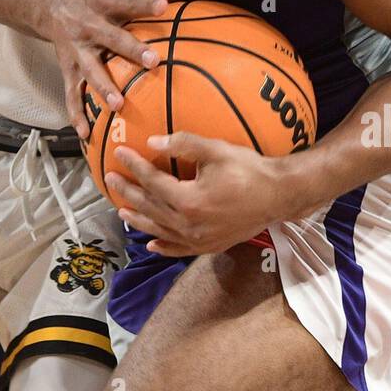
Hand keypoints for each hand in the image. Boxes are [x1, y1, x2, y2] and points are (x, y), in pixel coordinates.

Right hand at [47, 0, 194, 137]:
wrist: (50, 4)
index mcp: (105, 3)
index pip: (128, 2)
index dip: (145, 4)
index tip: (163, 6)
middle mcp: (89, 27)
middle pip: (111, 38)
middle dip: (130, 50)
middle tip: (152, 61)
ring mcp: (77, 51)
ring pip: (90, 70)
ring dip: (103, 87)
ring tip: (118, 105)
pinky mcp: (68, 69)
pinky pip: (71, 94)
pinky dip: (76, 114)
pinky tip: (85, 133)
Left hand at [105, 134, 308, 254]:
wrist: (279, 196)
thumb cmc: (249, 169)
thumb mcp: (216, 150)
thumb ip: (184, 144)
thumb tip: (153, 141)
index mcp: (189, 201)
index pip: (152, 182)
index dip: (134, 166)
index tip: (120, 153)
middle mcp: (189, 225)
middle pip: (150, 208)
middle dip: (128, 192)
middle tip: (111, 179)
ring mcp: (199, 240)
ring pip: (160, 231)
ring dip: (139, 220)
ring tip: (122, 210)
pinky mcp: (209, 246)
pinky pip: (179, 249)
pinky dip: (163, 247)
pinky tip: (152, 244)